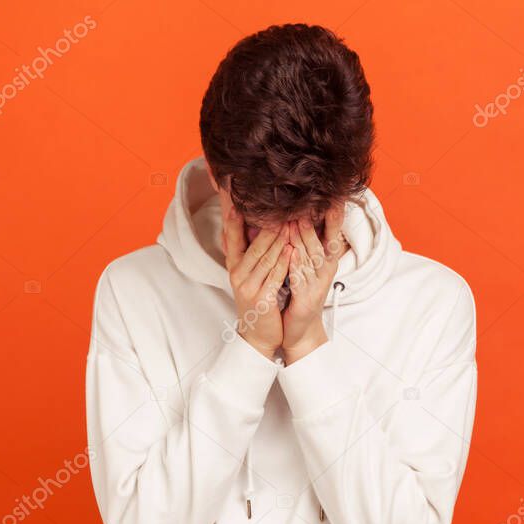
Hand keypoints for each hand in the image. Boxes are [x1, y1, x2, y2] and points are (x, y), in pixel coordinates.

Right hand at [221, 191, 291, 358]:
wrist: (260, 334)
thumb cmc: (259, 299)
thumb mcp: (248, 273)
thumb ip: (248, 248)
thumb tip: (246, 221)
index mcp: (234, 264)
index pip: (230, 231)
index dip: (230, 209)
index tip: (231, 188)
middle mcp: (237, 274)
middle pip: (252, 241)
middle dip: (264, 220)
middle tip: (275, 198)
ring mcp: (248, 287)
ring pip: (265, 256)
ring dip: (279, 237)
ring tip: (290, 217)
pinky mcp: (262, 299)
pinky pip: (275, 275)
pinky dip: (284, 260)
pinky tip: (292, 247)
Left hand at [282, 204, 346, 364]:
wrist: (299, 328)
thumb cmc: (300, 293)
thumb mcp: (304, 266)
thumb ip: (303, 243)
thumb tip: (298, 216)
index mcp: (325, 261)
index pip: (332, 233)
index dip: (334, 216)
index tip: (335, 196)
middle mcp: (325, 270)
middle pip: (320, 241)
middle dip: (315, 222)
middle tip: (311, 201)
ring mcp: (317, 284)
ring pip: (310, 256)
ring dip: (303, 238)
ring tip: (298, 219)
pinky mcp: (307, 298)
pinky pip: (300, 277)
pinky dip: (296, 264)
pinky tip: (292, 252)